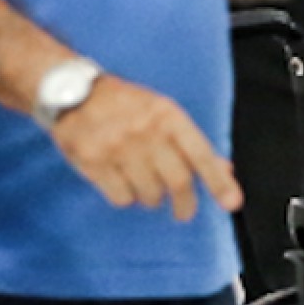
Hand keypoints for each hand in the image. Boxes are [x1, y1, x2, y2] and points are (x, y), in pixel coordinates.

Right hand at [51, 74, 241, 222]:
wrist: (72, 92)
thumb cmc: (125, 105)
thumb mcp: (162, 113)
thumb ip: (192, 143)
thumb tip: (226, 171)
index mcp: (168, 116)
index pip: (201, 155)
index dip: (218, 182)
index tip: (232, 203)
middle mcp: (146, 131)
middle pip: (178, 182)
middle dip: (185, 204)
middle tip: (184, 212)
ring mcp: (118, 147)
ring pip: (149, 194)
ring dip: (151, 198)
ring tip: (143, 183)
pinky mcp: (92, 161)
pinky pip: (121, 197)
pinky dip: (126, 197)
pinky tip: (121, 181)